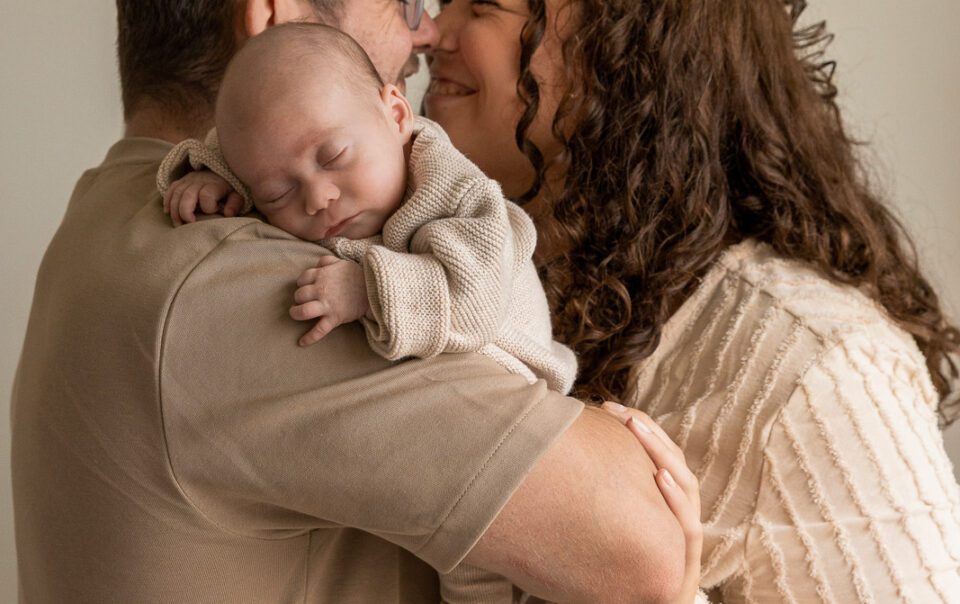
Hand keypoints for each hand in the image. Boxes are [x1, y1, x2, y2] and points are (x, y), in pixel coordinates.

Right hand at [162, 170, 243, 225]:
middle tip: (188, 225)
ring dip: (174, 210)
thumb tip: (228, 214)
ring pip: (176, 193)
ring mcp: (189, 179)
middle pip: (186, 195)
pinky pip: (171, 189)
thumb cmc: (231, 188)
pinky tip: (168, 212)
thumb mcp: (238, 195)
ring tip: (178, 224)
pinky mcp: (182, 180)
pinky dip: (167, 201)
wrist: (223, 170)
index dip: (208, 207)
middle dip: (184, 212)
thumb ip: (235, 204)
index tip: (214, 212)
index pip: (206, 195)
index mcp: (215, 184)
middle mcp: (200, 180)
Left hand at [290, 255, 368, 345]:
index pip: (302, 279)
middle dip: (299, 298)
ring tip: (296, 314)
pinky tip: (301, 343)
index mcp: (322, 275)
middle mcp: (321, 290)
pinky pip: (319, 330)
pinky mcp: (335, 318)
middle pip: (299, 295)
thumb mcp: (342, 263)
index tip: (306, 287)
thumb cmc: (359, 275)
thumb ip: (328, 261)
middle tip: (304, 301)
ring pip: (303, 312)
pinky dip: (309, 338)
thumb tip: (318, 264)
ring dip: (296, 314)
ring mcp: (327, 305)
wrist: (375, 288)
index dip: (302, 284)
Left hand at [602, 402, 703, 603]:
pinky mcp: (684, 574)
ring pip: (686, 488)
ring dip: (662, 455)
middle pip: (673, 465)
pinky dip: (676, 501)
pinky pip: (687, 531)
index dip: (639, 430)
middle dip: (649, 435)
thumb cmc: (598, 579)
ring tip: (637, 430)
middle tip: (620, 412)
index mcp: (658, 510)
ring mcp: (682, 546)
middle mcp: (675, 522)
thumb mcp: (594, 530)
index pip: (657, 458)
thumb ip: (592, 497)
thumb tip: (558, 449)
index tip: (608, 407)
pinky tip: (660, 478)